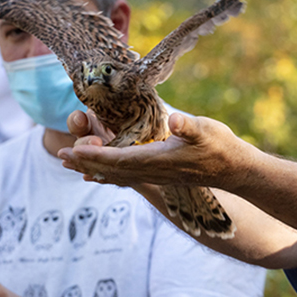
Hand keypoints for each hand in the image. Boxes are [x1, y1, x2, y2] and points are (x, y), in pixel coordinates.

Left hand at [59, 111, 253, 191]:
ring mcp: (156, 175)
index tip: (75, 150)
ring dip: (93, 168)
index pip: (119, 159)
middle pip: (112, 169)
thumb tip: (174, 120)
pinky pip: (127, 176)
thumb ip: (189, 126)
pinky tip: (100, 173)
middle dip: (86, 162)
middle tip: (61, 157)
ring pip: (117, 175)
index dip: (96, 155)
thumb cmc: (221, 147)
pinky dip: (109, 173)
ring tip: (71, 164)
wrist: (235, 171)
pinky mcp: (160, 174)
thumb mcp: (207, 131)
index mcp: (158, 160)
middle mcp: (153, 171)